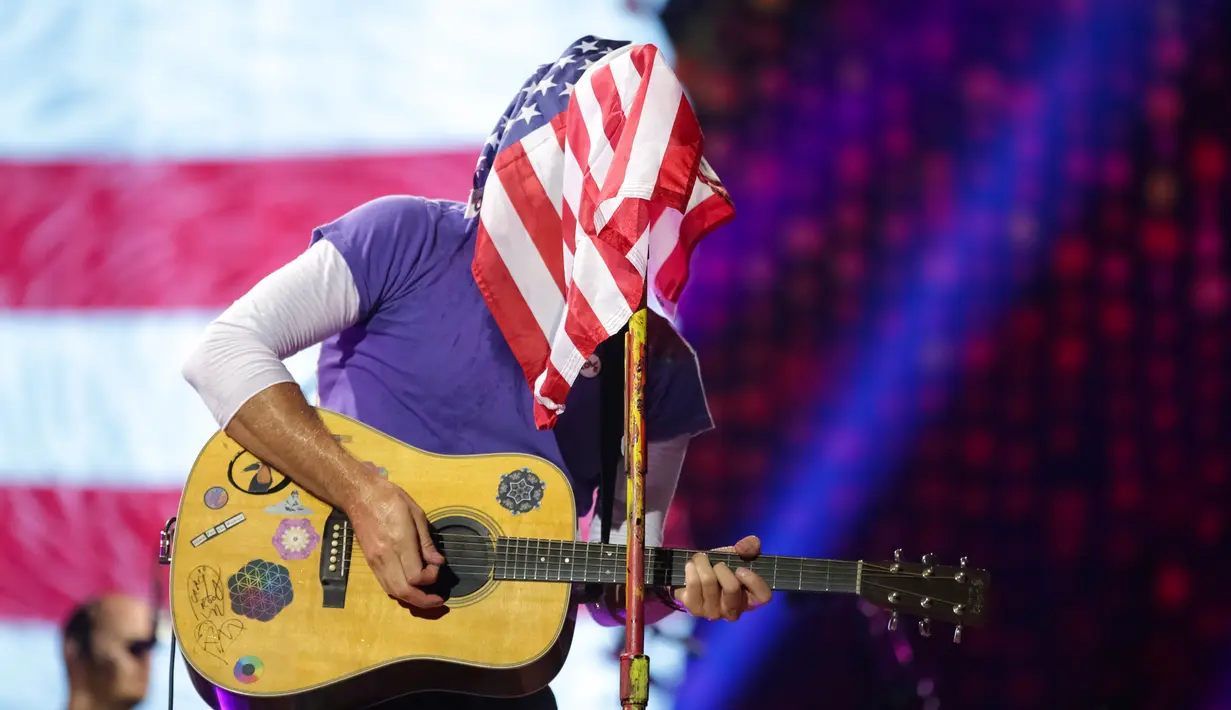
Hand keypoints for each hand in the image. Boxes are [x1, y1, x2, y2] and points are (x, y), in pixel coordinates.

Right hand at [347, 475, 446, 608]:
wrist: (360, 495)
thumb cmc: (390, 498)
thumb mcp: (416, 513)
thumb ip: (426, 541)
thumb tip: (438, 562)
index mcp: (399, 541)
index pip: (415, 576)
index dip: (430, 578)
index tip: (437, 566)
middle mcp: (385, 556)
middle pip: (403, 590)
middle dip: (423, 600)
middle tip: (438, 599)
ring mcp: (375, 561)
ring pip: (392, 591)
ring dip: (411, 599)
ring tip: (427, 598)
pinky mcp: (370, 562)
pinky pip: (385, 584)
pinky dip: (399, 591)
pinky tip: (410, 587)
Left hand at [673, 536, 771, 620]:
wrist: (692, 578)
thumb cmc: (720, 569)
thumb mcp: (736, 555)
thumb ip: (748, 547)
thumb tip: (748, 545)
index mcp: (749, 599)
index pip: (763, 597)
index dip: (754, 580)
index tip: (740, 568)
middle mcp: (733, 611)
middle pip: (732, 587)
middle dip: (721, 567)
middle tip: (716, 563)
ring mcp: (713, 612)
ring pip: (709, 581)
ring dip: (703, 563)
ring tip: (700, 559)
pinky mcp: (695, 609)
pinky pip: (693, 584)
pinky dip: (691, 569)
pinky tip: (691, 567)